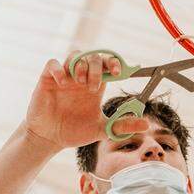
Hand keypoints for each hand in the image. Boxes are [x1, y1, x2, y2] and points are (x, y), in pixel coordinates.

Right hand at [22, 51, 136, 150]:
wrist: (50, 138)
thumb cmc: (75, 131)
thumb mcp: (102, 129)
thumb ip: (122, 125)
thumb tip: (146, 124)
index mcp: (95, 84)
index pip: (108, 63)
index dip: (114, 62)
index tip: (119, 72)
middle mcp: (81, 77)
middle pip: (93, 56)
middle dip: (97, 67)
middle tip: (95, 86)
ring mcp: (64, 77)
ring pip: (74, 55)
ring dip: (81, 65)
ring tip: (81, 83)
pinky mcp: (47, 80)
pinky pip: (52, 64)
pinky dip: (58, 69)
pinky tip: (63, 83)